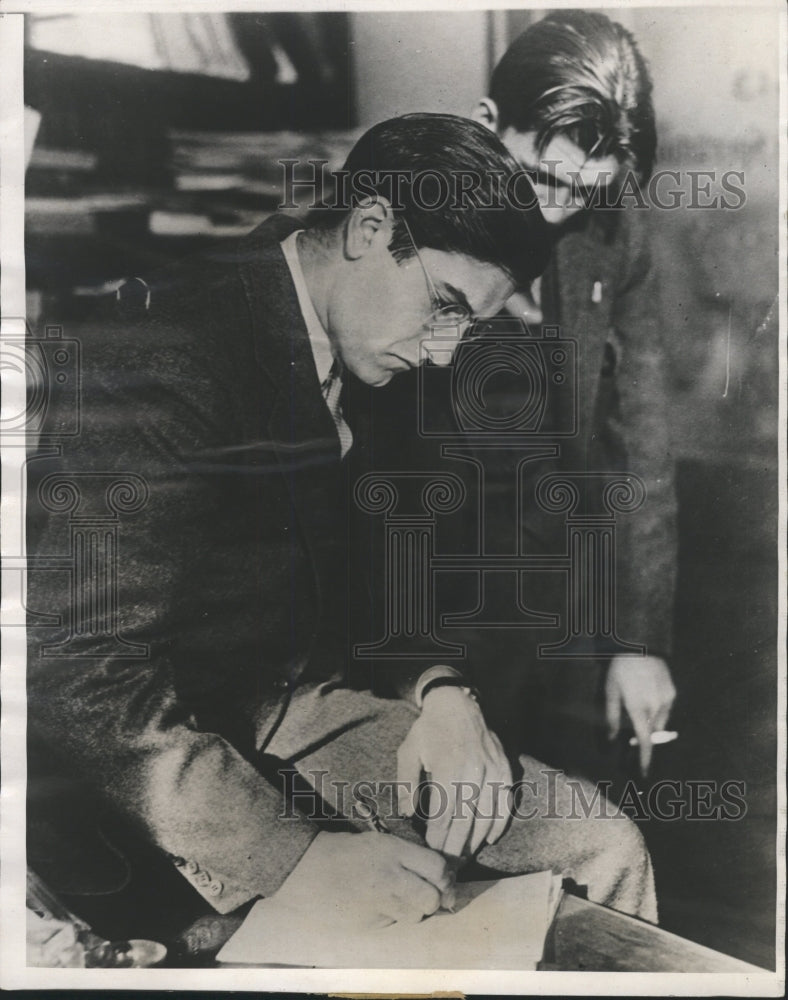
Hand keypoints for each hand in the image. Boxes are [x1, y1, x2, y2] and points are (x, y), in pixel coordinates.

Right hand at [276, 831, 453, 929]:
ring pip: (415, 916)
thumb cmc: (346, 851)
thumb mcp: (380, 841)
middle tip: (427, 893)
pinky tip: (376, 904)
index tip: (443, 879)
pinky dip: (392, 917)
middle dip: (434, 898)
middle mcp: (389, 878)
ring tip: (398, 897)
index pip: (437, 868)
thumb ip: (410, 855)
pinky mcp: (368, 924)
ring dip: (414, 910)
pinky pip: (393, 923)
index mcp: (392, 850)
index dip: (445, 876)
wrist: (306, 869)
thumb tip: (443, 871)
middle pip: (432, 899)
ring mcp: (378, 903)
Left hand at [396, 687, 511, 857]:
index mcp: (448, 767)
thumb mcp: (409, 751)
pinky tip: (488, 840)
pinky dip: (498, 824)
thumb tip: (406, 814)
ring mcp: (493, 770)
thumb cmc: (429, 730)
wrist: (457, 703)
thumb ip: (406, 783)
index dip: (438, 836)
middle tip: (448, 865)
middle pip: (466, 819)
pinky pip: (505, 803)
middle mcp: (473, 770)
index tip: (431, 852)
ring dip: (476, 841)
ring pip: (487, 816)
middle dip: (456, 846)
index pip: (444, 813)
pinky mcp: (505, 769)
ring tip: (465, 858)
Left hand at [606, 656, 675, 774]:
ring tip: (638, 704)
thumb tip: (611, 740)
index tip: (644, 772)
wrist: (641, 645)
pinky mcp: (673, 692)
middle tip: (633, 729)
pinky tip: (648, 695)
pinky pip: (666, 710)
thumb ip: (611, 717)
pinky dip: (658, 711)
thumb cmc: (619, 669)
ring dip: (650, 723)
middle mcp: (655, 707)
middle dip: (644, 736)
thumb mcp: (610, 691)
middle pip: (651, 733)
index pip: (645, 741)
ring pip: (660, 723)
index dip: (644, 759)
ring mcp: (667, 700)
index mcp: (638, 709)